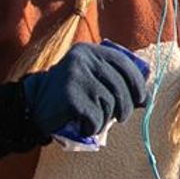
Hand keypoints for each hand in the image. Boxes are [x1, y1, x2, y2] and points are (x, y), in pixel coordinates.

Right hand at [21, 42, 147, 137]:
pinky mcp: (70, 96)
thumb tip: (146, 97)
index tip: (142, 99)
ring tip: (95, 120)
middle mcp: (83, 59)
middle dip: (125, 107)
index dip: (137, 83)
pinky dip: (93, 127)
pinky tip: (84, 127)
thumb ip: (115, 83)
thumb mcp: (91, 81)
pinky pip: (96, 117)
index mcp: (90, 51)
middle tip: (121, 117)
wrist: (33, 105)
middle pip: (120, 86)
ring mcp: (76, 76)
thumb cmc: (69, 95)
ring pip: (109, 103)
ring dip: (106, 119)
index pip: (124, 63)